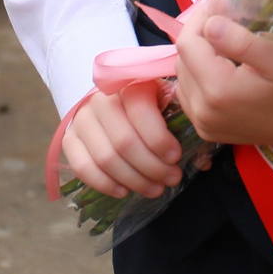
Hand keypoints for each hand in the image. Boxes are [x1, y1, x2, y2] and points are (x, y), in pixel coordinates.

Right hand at [62, 83, 185, 198]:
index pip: (140, 112)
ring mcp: (82, 118)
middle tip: (171, 179)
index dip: (159, 140)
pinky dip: (104, 184)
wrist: (112, 95)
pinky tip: (124, 191)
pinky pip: (82, 167)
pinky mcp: (70, 137)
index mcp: (129, 82)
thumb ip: (184, 126)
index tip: (176, 158)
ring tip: (155, 189)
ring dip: (133, 180)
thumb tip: (202, 161)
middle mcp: (100, 98)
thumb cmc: (148, 101)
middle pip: (124, 142)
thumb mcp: (168, 102)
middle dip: (151, 167)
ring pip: (105, 158)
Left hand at [171, 0, 272, 149]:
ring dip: (197, 53)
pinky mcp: (204, 129)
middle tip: (224, 17)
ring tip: (222, 41)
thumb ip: (242, 41)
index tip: (221, 4)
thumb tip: (210, 23)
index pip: (187, 42)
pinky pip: (188, 93)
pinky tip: (219, 66)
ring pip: (183, 74)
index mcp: (218, 90)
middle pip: (182, 58)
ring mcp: (201, 123)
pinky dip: (197, 74)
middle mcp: (202, 111)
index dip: (200, 18)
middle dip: (199, 33)